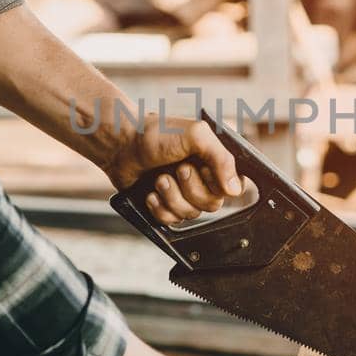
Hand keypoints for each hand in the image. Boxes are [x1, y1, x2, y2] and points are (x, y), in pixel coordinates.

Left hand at [103, 114, 241, 224]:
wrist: (121, 144)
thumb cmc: (156, 133)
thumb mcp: (196, 136)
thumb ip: (222, 159)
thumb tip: (235, 190)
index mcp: (215, 161)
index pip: (233, 188)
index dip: (215, 183)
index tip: (199, 168)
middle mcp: (203, 178)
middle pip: (212, 205)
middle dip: (190, 189)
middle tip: (175, 170)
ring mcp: (184, 193)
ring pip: (191, 214)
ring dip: (172, 197)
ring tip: (158, 178)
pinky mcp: (166, 205)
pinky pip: (172, 221)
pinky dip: (159, 208)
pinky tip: (150, 193)